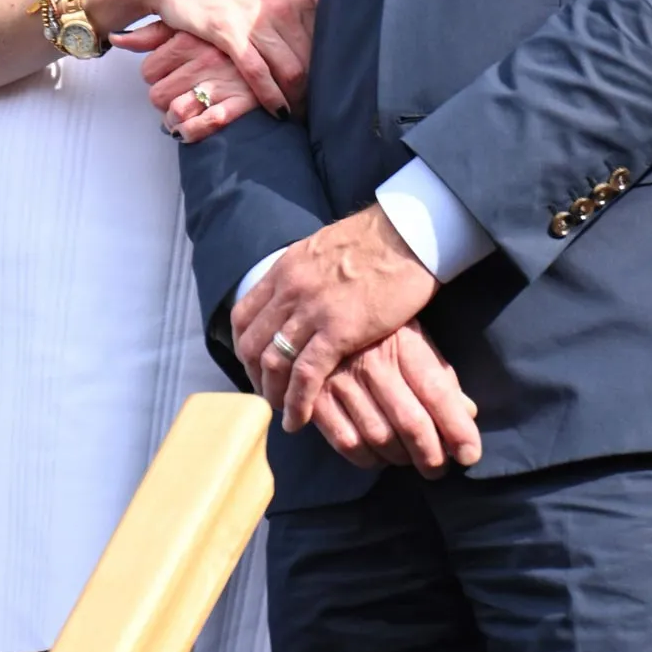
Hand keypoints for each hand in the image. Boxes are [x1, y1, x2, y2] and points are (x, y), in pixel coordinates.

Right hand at [85, 0, 317, 117]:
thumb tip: (326, 6)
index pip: (331, 25)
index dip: (338, 53)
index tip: (340, 72)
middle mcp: (282, 1)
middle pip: (315, 54)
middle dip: (319, 83)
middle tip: (320, 102)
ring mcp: (257, 19)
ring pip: (293, 68)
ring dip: (299, 96)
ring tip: (301, 112)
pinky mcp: (231, 35)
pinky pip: (260, 74)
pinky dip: (272, 97)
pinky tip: (278, 112)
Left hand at [109, 24, 262, 141]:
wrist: (288, 35)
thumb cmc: (231, 32)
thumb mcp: (192, 23)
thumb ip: (154, 33)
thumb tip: (116, 38)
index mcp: (192, 37)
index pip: (149, 69)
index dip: (154, 78)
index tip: (166, 78)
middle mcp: (204, 59)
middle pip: (157, 95)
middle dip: (163, 102)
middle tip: (175, 98)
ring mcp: (223, 81)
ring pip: (175, 113)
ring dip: (175, 120)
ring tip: (182, 116)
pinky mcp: (243, 102)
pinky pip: (202, 126)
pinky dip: (191, 132)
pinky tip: (191, 130)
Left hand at [232, 203, 437, 432]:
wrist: (407, 232)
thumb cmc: (378, 239)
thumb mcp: (325, 249)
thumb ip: (308, 271)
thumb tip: (305, 289)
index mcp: (285, 268)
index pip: (243, 315)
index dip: (244, 346)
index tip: (255, 365)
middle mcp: (290, 289)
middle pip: (252, 343)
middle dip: (255, 377)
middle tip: (269, 395)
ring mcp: (312, 310)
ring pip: (273, 362)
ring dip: (274, 394)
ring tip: (284, 413)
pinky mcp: (339, 329)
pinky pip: (306, 374)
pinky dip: (298, 402)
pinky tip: (299, 419)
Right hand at [311, 321, 481, 477]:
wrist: (321, 316)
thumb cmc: (379, 331)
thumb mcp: (415, 339)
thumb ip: (440, 376)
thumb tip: (468, 413)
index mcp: (402, 344)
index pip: (436, 391)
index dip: (456, 428)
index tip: (470, 454)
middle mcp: (371, 363)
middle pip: (410, 422)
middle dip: (431, 455)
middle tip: (439, 468)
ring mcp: (340, 382)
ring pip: (379, 438)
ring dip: (402, 459)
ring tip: (411, 460)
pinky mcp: (315, 399)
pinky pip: (347, 443)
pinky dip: (369, 459)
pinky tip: (379, 455)